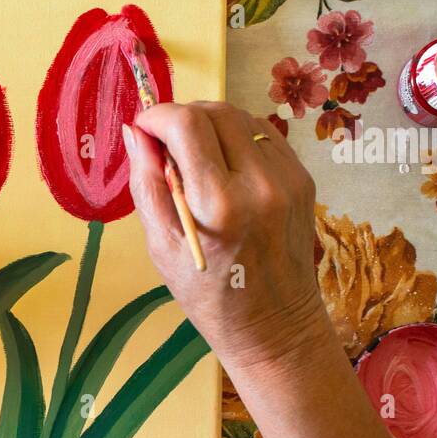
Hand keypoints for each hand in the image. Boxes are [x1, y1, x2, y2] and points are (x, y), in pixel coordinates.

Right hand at [124, 101, 330, 370]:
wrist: (275, 326)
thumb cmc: (208, 295)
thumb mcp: (161, 246)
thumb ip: (146, 183)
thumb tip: (133, 132)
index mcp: (219, 203)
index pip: (186, 124)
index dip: (156, 116)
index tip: (141, 129)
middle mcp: (259, 182)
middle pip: (214, 111)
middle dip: (181, 117)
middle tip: (163, 143)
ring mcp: (288, 178)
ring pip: (241, 118)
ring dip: (209, 124)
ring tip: (193, 157)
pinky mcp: (303, 178)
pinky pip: (263, 136)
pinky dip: (236, 139)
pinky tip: (224, 168)